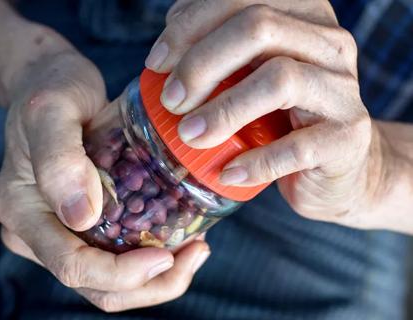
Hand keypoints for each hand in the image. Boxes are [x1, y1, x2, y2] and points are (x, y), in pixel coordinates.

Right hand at [0, 44, 209, 311]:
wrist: (49, 83)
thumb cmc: (50, 89)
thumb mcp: (51, 110)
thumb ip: (60, 159)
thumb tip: (81, 217)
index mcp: (23, 212)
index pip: (72, 266)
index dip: (122, 273)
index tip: (166, 256)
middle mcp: (38, 232)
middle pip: (96, 286)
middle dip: (150, 284)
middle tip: (196, 255)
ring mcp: (62, 230)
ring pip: (110, 282)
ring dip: (156, 278)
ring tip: (195, 250)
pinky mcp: (84, 223)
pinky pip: (118, 256)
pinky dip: (150, 259)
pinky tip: (180, 237)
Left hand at [145, 0, 382, 228]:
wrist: (335, 166)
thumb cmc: (282, 120)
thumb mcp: (250, 78)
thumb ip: (219, 57)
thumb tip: (168, 51)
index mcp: (303, 17)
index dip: (190, 25)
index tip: (156, 63)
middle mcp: (329, 43)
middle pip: (259, 28)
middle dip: (201, 64)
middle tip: (171, 101)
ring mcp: (343, 89)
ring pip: (280, 80)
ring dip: (224, 111)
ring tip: (190, 136)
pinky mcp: (348, 137)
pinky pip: (298, 147)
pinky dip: (255, 162)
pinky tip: (227, 173)